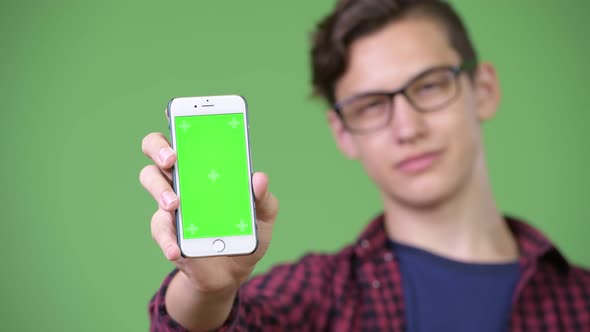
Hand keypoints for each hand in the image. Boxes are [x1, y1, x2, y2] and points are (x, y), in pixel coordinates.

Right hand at [139, 128, 278, 293]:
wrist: (233, 271)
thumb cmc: (245, 230)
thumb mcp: (263, 214)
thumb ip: (264, 197)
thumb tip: (258, 178)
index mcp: (205, 167)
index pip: (187, 136)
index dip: (180, 121)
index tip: (180, 114)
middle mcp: (182, 178)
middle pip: (156, 151)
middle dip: (159, 148)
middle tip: (172, 158)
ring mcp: (170, 204)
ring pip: (151, 182)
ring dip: (160, 190)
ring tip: (174, 204)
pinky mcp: (168, 233)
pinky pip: (161, 231)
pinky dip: (168, 240)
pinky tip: (177, 248)